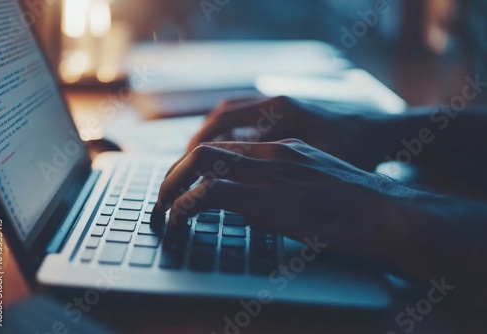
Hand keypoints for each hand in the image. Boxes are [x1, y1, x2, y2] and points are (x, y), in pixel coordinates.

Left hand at [154, 139, 403, 262]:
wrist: (387, 211)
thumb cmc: (361, 203)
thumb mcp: (320, 181)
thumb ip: (291, 182)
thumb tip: (268, 199)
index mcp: (284, 147)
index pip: (227, 145)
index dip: (198, 162)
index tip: (186, 181)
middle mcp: (271, 151)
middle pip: (206, 147)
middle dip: (176, 170)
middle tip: (164, 194)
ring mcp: (267, 171)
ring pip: (201, 163)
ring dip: (173, 184)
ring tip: (162, 208)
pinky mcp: (265, 197)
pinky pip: (209, 193)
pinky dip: (185, 205)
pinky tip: (177, 221)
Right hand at [187, 96, 388, 169]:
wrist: (386, 132)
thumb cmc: (359, 146)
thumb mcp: (318, 165)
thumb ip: (276, 174)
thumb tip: (236, 187)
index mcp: (281, 109)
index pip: (224, 121)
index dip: (198, 145)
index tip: (183, 166)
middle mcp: (278, 104)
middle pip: (223, 118)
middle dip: (199, 144)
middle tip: (184, 170)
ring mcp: (283, 111)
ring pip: (235, 121)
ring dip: (215, 143)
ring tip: (200, 169)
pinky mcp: (289, 122)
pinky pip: (252, 129)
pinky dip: (235, 144)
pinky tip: (233, 165)